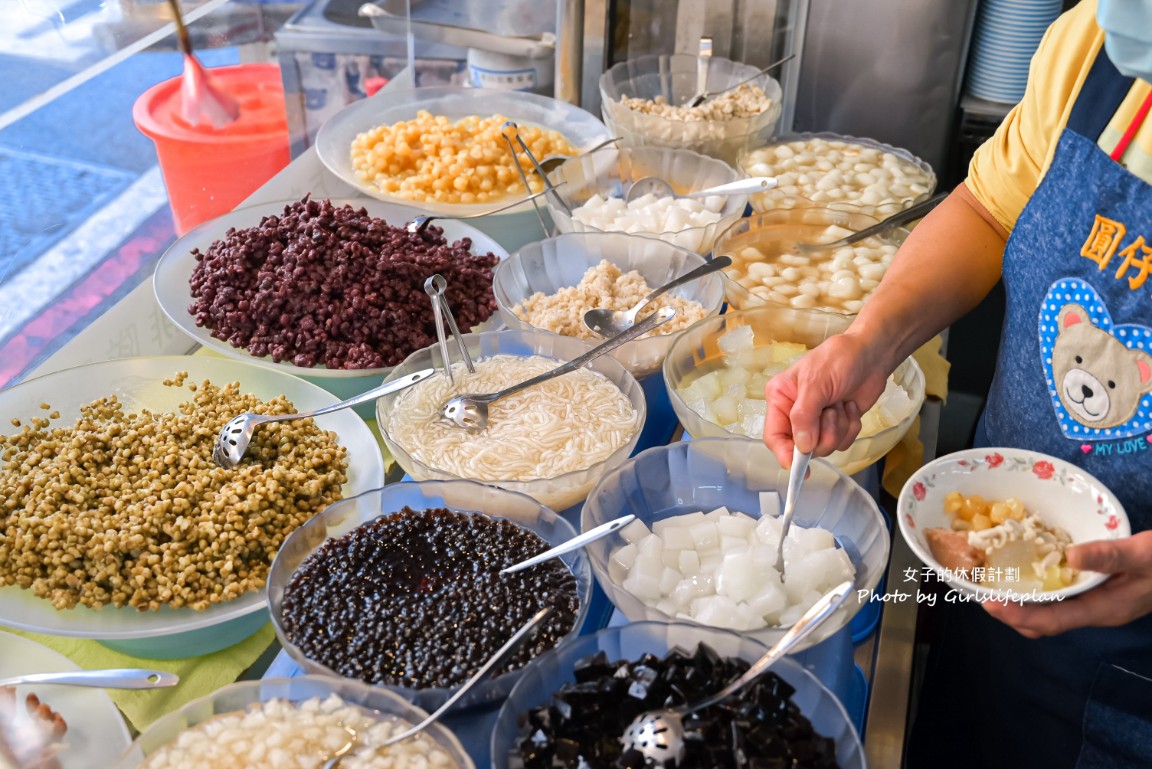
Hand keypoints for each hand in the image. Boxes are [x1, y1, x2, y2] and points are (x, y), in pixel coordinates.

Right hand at [762, 331, 891, 466]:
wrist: (872, 354)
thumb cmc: (839, 359)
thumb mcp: (816, 383)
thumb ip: (804, 416)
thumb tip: (801, 446)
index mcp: (781, 399)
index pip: (774, 436)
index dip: (784, 454)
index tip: (797, 467)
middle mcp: (795, 413)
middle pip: (802, 446)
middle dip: (822, 433)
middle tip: (831, 412)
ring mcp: (817, 421)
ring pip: (825, 446)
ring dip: (838, 428)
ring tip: (840, 405)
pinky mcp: (837, 425)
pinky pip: (842, 442)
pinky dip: (850, 427)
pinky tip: (849, 407)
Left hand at [983, 531, 1151, 636]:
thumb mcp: (1143, 554)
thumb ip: (1108, 556)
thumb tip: (1069, 555)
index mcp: (1103, 609)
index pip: (1052, 621)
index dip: (1018, 615)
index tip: (989, 604)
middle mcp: (1095, 611)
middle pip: (1045, 622)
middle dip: (1012, 613)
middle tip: (982, 593)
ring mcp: (1097, 604)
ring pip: (1051, 611)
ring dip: (1023, 602)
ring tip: (996, 585)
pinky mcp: (1098, 592)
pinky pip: (1061, 598)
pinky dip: (1039, 589)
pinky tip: (1027, 571)